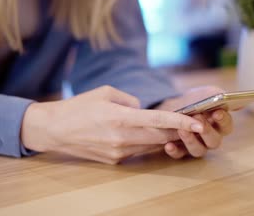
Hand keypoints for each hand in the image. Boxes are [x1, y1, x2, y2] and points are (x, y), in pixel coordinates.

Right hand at [21, 86, 207, 163]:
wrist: (54, 130)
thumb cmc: (79, 106)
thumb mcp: (105, 92)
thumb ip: (130, 100)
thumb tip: (142, 110)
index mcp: (120, 118)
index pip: (158, 121)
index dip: (182, 122)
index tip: (199, 122)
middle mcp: (122, 138)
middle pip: (161, 137)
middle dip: (179, 131)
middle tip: (194, 122)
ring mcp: (119, 152)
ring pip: (152, 146)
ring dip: (165, 137)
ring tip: (174, 127)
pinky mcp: (114, 160)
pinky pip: (139, 151)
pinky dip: (147, 142)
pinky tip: (147, 134)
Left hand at [156, 86, 233, 158]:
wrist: (174, 104)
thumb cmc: (195, 99)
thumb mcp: (207, 93)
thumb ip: (221, 96)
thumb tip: (238, 103)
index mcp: (220, 125)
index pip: (227, 126)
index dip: (223, 120)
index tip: (216, 112)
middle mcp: (210, 139)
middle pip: (214, 141)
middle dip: (206, 130)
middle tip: (198, 118)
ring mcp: (196, 146)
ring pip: (198, 150)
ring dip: (190, 140)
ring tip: (181, 129)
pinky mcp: (180, 151)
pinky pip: (179, 155)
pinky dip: (174, 150)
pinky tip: (169, 144)